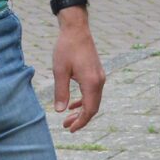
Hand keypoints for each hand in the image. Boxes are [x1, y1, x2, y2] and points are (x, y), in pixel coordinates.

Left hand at [52, 10, 104, 131]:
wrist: (76, 29)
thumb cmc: (66, 48)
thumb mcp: (60, 71)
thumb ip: (61, 92)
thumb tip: (60, 111)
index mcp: (91, 83)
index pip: (89, 110)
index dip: (80, 122)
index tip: (69, 129)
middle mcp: (99, 81)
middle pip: (93, 107)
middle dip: (80, 119)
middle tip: (66, 126)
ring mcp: (99, 77)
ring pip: (93, 100)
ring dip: (81, 110)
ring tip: (68, 117)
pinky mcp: (96, 73)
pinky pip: (93, 92)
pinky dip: (84, 100)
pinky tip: (73, 104)